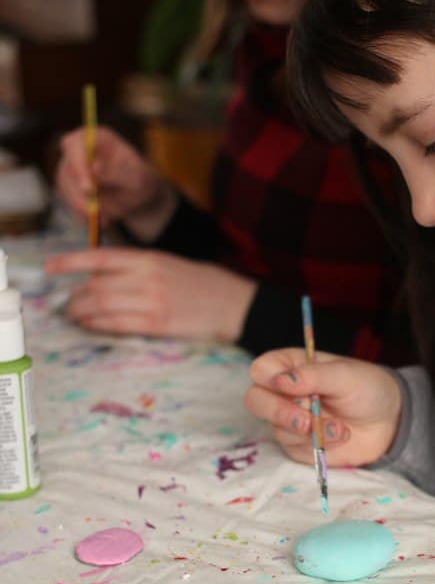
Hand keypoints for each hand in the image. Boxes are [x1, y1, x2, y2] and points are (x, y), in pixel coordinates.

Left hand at [45, 248, 257, 340]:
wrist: (235, 304)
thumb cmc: (205, 284)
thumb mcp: (170, 264)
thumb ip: (138, 269)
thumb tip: (104, 278)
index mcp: (149, 258)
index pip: (100, 257)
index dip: (70, 262)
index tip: (51, 268)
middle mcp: (147, 277)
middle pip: (95, 286)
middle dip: (75, 297)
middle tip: (68, 304)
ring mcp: (152, 302)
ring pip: (102, 306)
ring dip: (82, 313)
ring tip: (75, 316)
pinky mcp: (159, 324)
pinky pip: (118, 325)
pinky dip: (98, 326)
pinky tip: (91, 326)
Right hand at [56, 127, 176, 238]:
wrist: (137, 197)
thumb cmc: (140, 181)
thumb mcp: (136, 178)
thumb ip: (116, 172)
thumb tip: (94, 167)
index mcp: (96, 137)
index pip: (75, 144)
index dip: (78, 165)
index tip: (89, 189)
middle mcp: (79, 149)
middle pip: (67, 170)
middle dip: (80, 195)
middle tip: (97, 213)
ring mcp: (71, 168)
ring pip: (65, 189)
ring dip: (83, 208)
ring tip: (106, 218)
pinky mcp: (69, 187)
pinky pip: (69, 202)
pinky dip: (83, 215)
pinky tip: (101, 220)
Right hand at [245, 348, 401, 466]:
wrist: (388, 421)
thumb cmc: (366, 388)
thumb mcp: (344, 375)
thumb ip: (313, 375)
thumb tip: (280, 381)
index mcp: (290, 367)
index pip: (261, 370)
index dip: (268, 379)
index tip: (288, 386)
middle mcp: (283, 393)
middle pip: (255, 401)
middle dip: (279, 412)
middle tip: (305, 420)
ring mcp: (288, 421)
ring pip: (277, 429)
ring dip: (310, 431)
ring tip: (341, 427)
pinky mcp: (298, 446)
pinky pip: (294, 450)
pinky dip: (318, 445)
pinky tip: (340, 436)